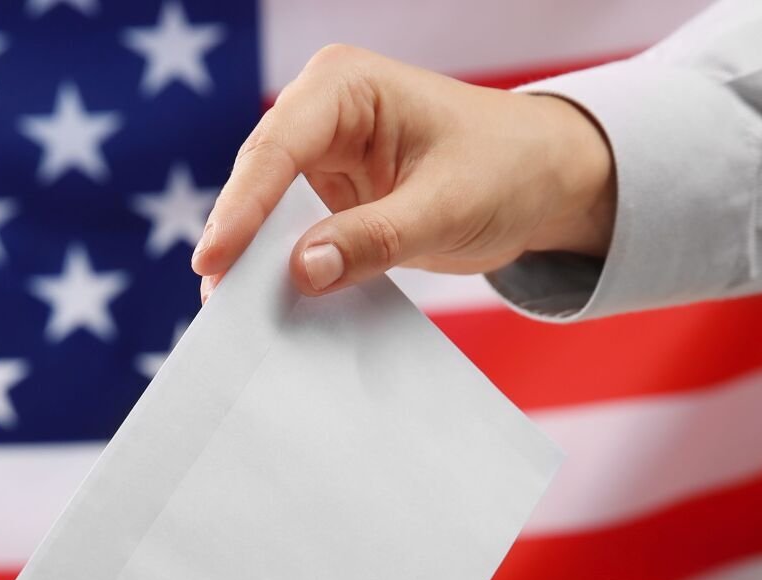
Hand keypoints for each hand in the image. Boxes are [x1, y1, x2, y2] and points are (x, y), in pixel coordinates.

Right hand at [192, 45, 616, 299]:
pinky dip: (282, 268)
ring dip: (253, 259)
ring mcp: (320, 155)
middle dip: (237, 237)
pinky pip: (290, 233)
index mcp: (346, 86)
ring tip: (232, 312)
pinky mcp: (328, 195)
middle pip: (259, 177)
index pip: (278, 146)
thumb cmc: (508, 169)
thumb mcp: (449, 207)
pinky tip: (269, 305)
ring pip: (265, 209)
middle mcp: (321, 111)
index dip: (243, 206)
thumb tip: (303, 270)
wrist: (546, 180)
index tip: (215, 261)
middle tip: (216, 299)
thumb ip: (376, 239)